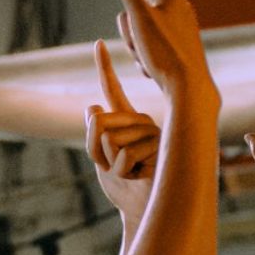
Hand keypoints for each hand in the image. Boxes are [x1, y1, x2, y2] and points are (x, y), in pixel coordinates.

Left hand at [85, 40, 159, 224]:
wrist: (142, 210)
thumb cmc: (122, 186)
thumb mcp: (100, 160)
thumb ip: (93, 136)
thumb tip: (93, 106)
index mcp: (125, 120)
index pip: (111, 90)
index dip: (105, 67)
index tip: (98, 44)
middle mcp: (141, 120)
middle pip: (100, 122)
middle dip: (96, 152)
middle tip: (116, 168)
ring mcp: (152, 131)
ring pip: (111, 140)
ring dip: (112, 165)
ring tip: (130, 173)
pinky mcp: (161, 145)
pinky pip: (125, 154)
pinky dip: (124, 171)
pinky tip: (139, 175)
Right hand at [106, 0, 216, 100]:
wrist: (189, 88)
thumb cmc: (164, 52)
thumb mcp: (140, 17)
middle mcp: (179, 10)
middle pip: (136, 12)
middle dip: (129, 30)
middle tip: (138, 43)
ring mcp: (180, 30)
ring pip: (141, 33)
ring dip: (136, 47)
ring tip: (146, 60)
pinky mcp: (179, 49)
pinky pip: (151, 49)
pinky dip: (147, 59)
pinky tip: (153, 70)